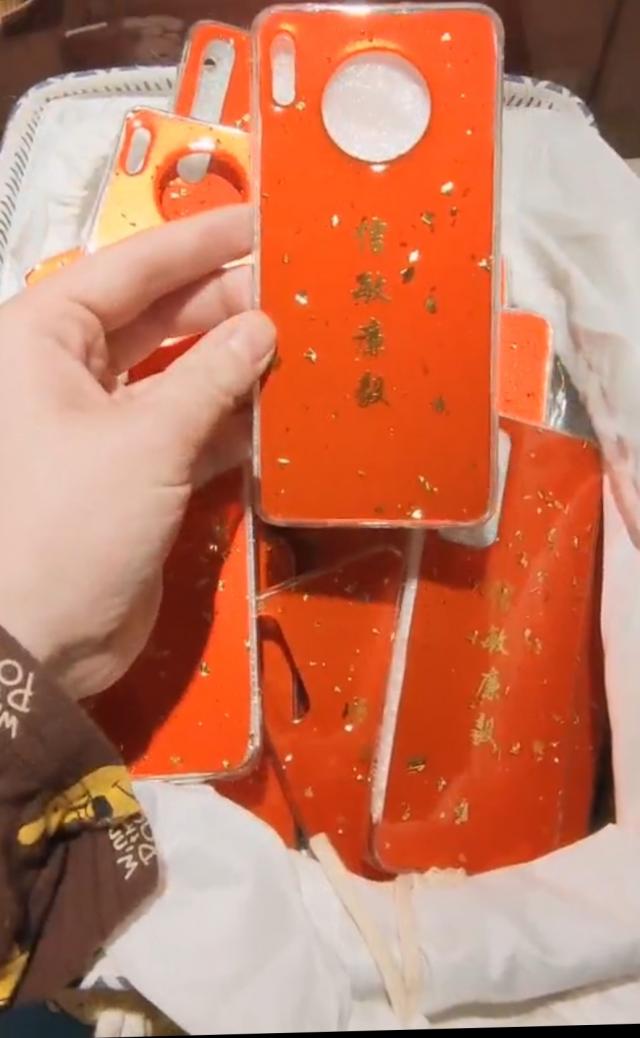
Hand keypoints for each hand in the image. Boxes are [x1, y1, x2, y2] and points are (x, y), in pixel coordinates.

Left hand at [0, 205, 273, 699]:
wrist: (36, 640)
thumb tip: (264, 327)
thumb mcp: (147, 439)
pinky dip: (231, 419)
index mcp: (48, 337)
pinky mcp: (133, 471)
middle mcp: (71, 370)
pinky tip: (284, 409)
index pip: (134, 268)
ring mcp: (103, 423)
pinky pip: (188, 428)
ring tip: (306, 343)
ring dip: (236, 363)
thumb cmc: (71, 521)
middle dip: (227, 305)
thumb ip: (212, 376)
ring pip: (180, 374)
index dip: (200, 242)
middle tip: (301, 293)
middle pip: (161, 317)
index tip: (262, 221)